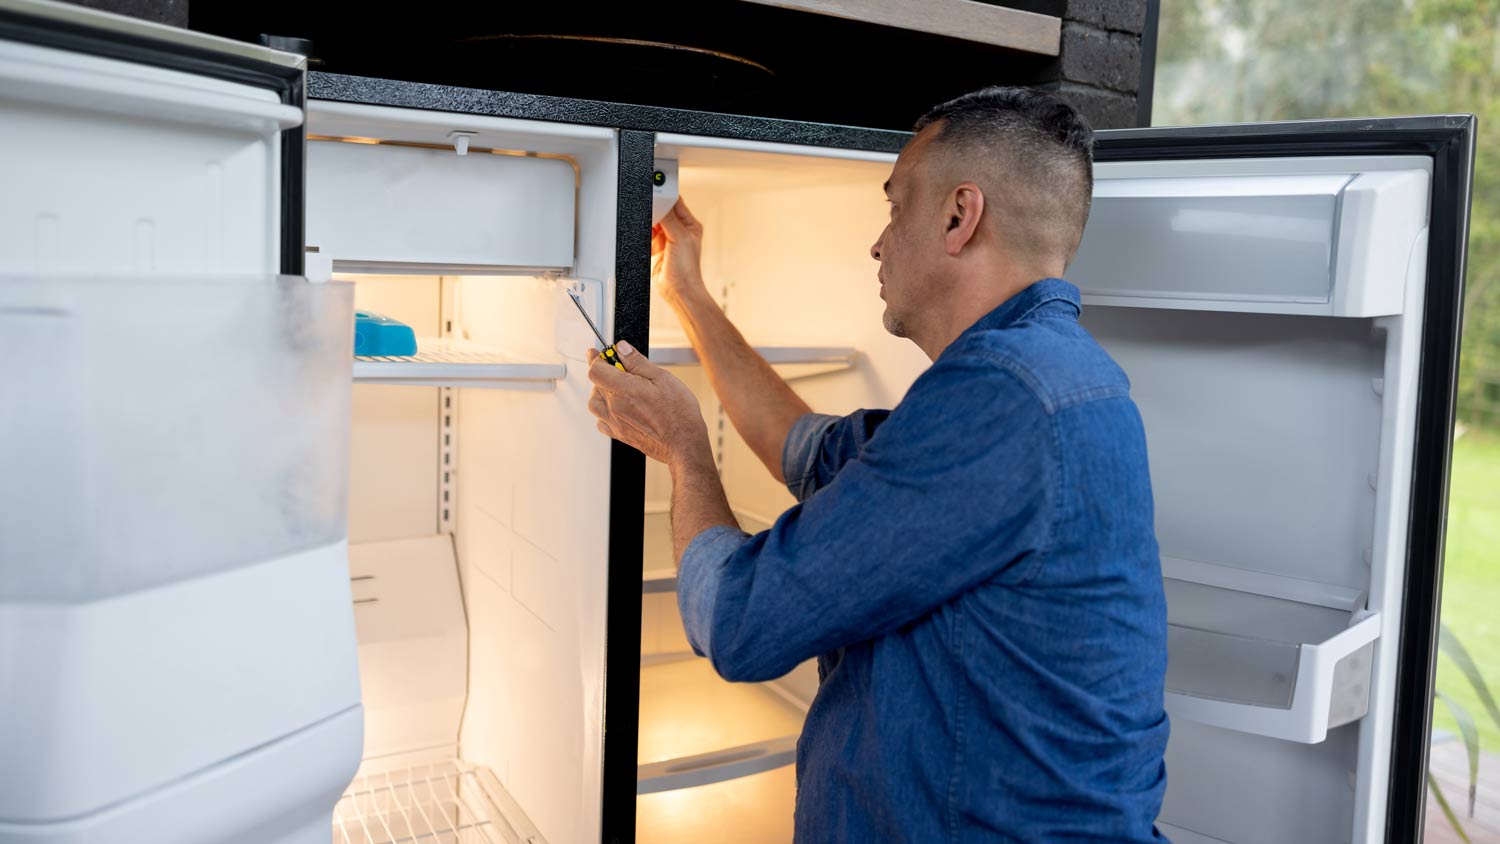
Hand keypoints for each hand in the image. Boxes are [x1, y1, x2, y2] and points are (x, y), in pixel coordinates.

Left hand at [587, 341, 710, 466]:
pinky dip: (604, 411)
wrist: (684, 443)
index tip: (602, 353)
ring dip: (601, 392)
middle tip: (619, 368)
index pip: (596, 369)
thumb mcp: (662, 378)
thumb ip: (637, 362)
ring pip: (595, 403)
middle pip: (595, 384)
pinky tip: (618, 407)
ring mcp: (615, 423)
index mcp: (624, 389)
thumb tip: (622, 349)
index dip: (597, 358)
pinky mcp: (620, 435)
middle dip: (604, 372)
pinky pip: (601, 421)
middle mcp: (615, 407)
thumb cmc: (678, 413)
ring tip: (617, 387)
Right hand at [652, 198, 708, 306]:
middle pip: (662, 210)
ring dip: (648, 220)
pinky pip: (645, 233)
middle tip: (647, 204)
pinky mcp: (655, 246)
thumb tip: (660, 202)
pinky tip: (642, 230)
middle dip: (655, 208)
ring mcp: (666, 238)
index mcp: (689, 224)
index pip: (676, 202)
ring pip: (653, 221)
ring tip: (646, 220)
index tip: (655, 188)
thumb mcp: (680, 238)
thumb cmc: (687, 269)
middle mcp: (679, 230)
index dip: (665, 195)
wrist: (678, 290)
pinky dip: (642, 230)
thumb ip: (669, 219)